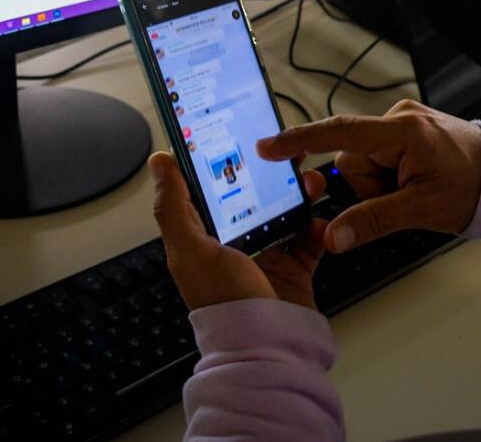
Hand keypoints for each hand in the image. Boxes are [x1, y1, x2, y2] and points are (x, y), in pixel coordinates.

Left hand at [148, 151, 328, 310]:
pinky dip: (319, 227)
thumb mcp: (190, 250)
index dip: (225, 163)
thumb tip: (160, 162)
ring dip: (300, 195)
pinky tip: (320, 219)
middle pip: (255, 198)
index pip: (212, 191)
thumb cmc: (224, 301)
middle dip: (272, 176)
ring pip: (286, 213)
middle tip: (287, 156)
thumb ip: (174, 205)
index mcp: (204, 239)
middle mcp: (235, 246)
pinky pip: (310, 239)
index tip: (240, 137)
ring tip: (310, 182)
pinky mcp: (295, 270)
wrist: (267, 344)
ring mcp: (267, 258)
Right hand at [257, 99, 480, 252]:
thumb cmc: (472, 189)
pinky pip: (379, 157)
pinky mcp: (407, 129)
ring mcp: (404, 121)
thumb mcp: (422, 211)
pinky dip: (390, 175)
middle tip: (406, 197)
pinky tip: (415, 181)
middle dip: (370, 187)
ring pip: (363, 163)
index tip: (267, 148)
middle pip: (351, 160)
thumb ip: (373, 221)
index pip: (339, 134)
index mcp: (403, 132)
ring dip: (381, 183)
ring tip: (415, 188)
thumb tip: (333, 237)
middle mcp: (399, 118)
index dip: (299, 141)